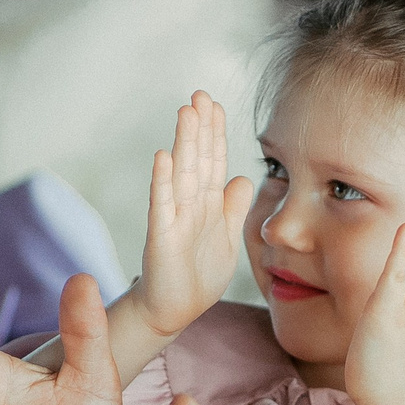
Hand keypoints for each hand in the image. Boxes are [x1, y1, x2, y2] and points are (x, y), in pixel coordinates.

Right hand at [133, 92, 252, 341]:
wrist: (175, 310)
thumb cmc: (198, 274)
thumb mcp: (227, 238)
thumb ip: (233, 207)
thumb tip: (242, 177)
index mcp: (208, 203)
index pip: (213, 160)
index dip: (215, 133)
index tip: (215, 104)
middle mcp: (190, 204)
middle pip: (197, 158)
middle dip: (200, 127)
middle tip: (200, 94)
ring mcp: (174, 218)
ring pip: (182, 173)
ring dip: (184, 143)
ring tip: (186, 113)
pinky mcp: (163, 238)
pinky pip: (163, 206)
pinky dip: (163, 182)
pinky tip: (163, 157)